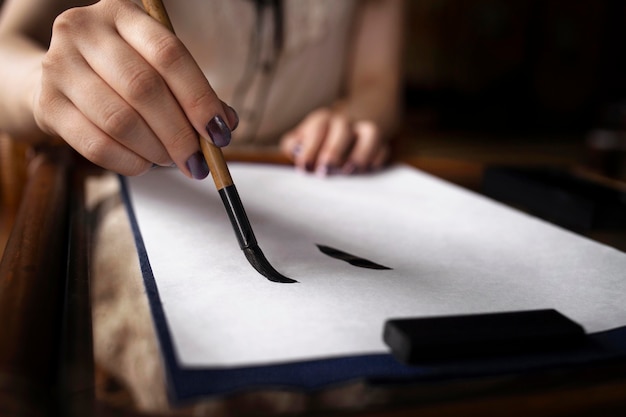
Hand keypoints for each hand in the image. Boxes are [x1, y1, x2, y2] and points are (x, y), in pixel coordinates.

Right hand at [33, 0, 236, 178]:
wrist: (56, 79)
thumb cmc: (120, 75)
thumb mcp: (156, 69)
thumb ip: (193, 92)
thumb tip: (224, 124)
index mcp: (122, 13)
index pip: (170, 54)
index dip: (200, 98)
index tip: (220, 133)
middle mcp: (85, 29)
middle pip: (144, 88)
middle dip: (180, 134)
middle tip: (198, 161)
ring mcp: (59, 65)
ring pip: (120, 120)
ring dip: (156, 151)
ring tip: (172, 161)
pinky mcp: (46, 104)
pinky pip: (95, 145)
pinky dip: (129, 162)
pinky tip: (144, 164)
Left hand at [280, 108, 389, 175]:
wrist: (365, 110)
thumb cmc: (326, 134)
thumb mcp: (305, 135)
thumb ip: (293, 144)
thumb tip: (294, 153)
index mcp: (323, 119)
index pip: (316, 128)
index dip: (309, 148)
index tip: (305, 168)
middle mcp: (346, 121)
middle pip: (342, 128)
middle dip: (333, 151)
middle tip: (325, 171)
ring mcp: (367, 129)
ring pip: (370, 133)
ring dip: (360, 154)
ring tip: (349, 171)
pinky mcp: (383, 141)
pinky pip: (384, 148)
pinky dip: (377, 160)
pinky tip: (367, 171)